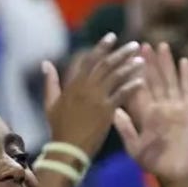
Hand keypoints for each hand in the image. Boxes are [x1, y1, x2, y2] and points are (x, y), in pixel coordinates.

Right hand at [40, 35, 143, 158]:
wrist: (67, 149)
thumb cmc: (58, 128)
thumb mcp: (50, 103)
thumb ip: (50, 82)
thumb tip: (45, 63)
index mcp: (74, 84)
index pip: (90, 59)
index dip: (102, 46)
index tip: (112, 37)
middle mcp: (86, 87)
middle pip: (106, 64)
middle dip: (121, 53)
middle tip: (134, 45)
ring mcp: (97, 98)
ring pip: (116, 76)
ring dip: (130, 66)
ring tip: (142, 59)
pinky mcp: (106, 111)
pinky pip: (122, 95)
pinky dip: (132, 86)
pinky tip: (142, 81)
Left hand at [113, 43, 187, 181]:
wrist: (174, 173)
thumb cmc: (153, 163)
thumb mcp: (134, 146)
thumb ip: (126, 128)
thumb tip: (114, 111)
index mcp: (145, 114)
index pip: (138, 89)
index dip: (132, 73)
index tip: (126, 58)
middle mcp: (160, 107)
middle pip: (153, 80)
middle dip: (148, 63)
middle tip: (142, 44)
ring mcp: (175, 108)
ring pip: (169, 80)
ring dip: (166, 64)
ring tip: (161, 46)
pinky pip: (187, 90)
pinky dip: (186, 77)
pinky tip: (183, 62)